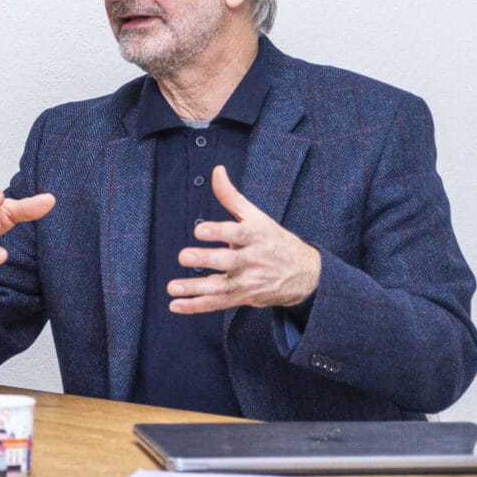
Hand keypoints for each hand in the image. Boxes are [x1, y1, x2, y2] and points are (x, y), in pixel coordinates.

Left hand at [167, 166, 321, 313]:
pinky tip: (176, 305)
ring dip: (195, 288)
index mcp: (256, 235)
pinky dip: (196, 306)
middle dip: (206, 260)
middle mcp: (253, 259)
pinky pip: (218, 304)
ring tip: (172, 287)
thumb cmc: (273, 240)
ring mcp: (248, 281)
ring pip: (221, 287)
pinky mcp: (243, 297)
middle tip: (183, 257)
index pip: (237, 233)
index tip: (200, 230)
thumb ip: (232, 196)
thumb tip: (217, 170)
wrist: (304, 274)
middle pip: (228, 261)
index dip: (219, 232)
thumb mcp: (256, 216)